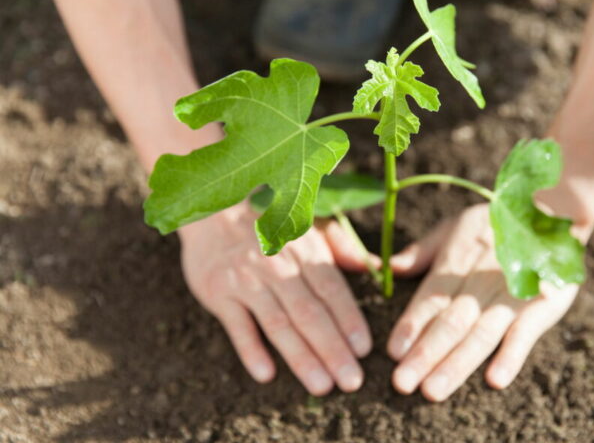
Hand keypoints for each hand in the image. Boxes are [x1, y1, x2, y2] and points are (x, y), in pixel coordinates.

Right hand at [178, 201, 372, 395]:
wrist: (213, 212)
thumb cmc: (271, 226)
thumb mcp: (309, 227)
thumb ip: (342, 248)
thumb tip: (375, 267)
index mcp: (305, 251)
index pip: (332, 290)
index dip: (349, 320)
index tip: (364, 350)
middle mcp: (278, 266)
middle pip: (310, 313)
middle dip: (333, 350)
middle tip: (351, 381)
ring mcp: (247, 279)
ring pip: (278, 323)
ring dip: (301, 357)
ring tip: (321, 386)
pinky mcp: (218, 292)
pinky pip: (237, 325)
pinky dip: (251, 350)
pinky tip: (266, 374)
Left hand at [387, 204, 587, 401]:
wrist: (553, 213)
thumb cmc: (494, 224)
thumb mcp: (454, 227)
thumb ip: (422, 251)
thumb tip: (388, 268)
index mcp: (456, 263)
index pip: (430, 298)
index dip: (412, 325)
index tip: (392, 352)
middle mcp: (480, 283)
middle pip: (450, 322)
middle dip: (425, 354)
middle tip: (402, 383)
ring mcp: (512, 297)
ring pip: (480, 334)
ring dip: (457, 364)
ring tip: (434, 390)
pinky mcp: (542, 306)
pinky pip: (525, 334)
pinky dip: (512, 356)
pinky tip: (496, 380)